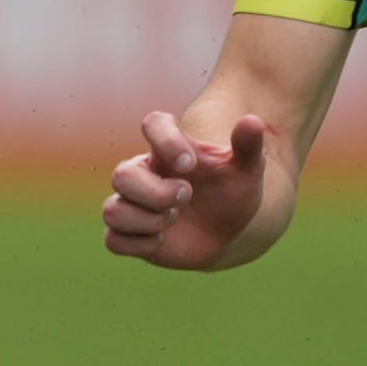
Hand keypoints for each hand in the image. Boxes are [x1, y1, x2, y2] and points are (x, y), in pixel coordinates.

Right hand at [100, 109, 272, 270]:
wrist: (227, 229)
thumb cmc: (232, 191)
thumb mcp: (248, 168)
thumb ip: (249, 145)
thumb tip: (253, 121)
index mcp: (170, 148)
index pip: (153, 125)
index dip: (166, 141)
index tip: (190, 164)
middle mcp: (145, 174)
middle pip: (121, 176)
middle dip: (156, 193)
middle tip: (187, 196)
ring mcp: (133, 205)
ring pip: (112, 211)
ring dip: (147, 220)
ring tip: (174, 220)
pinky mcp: (129, 234)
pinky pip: (113, 240)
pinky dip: (140, 244)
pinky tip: (163, 241)